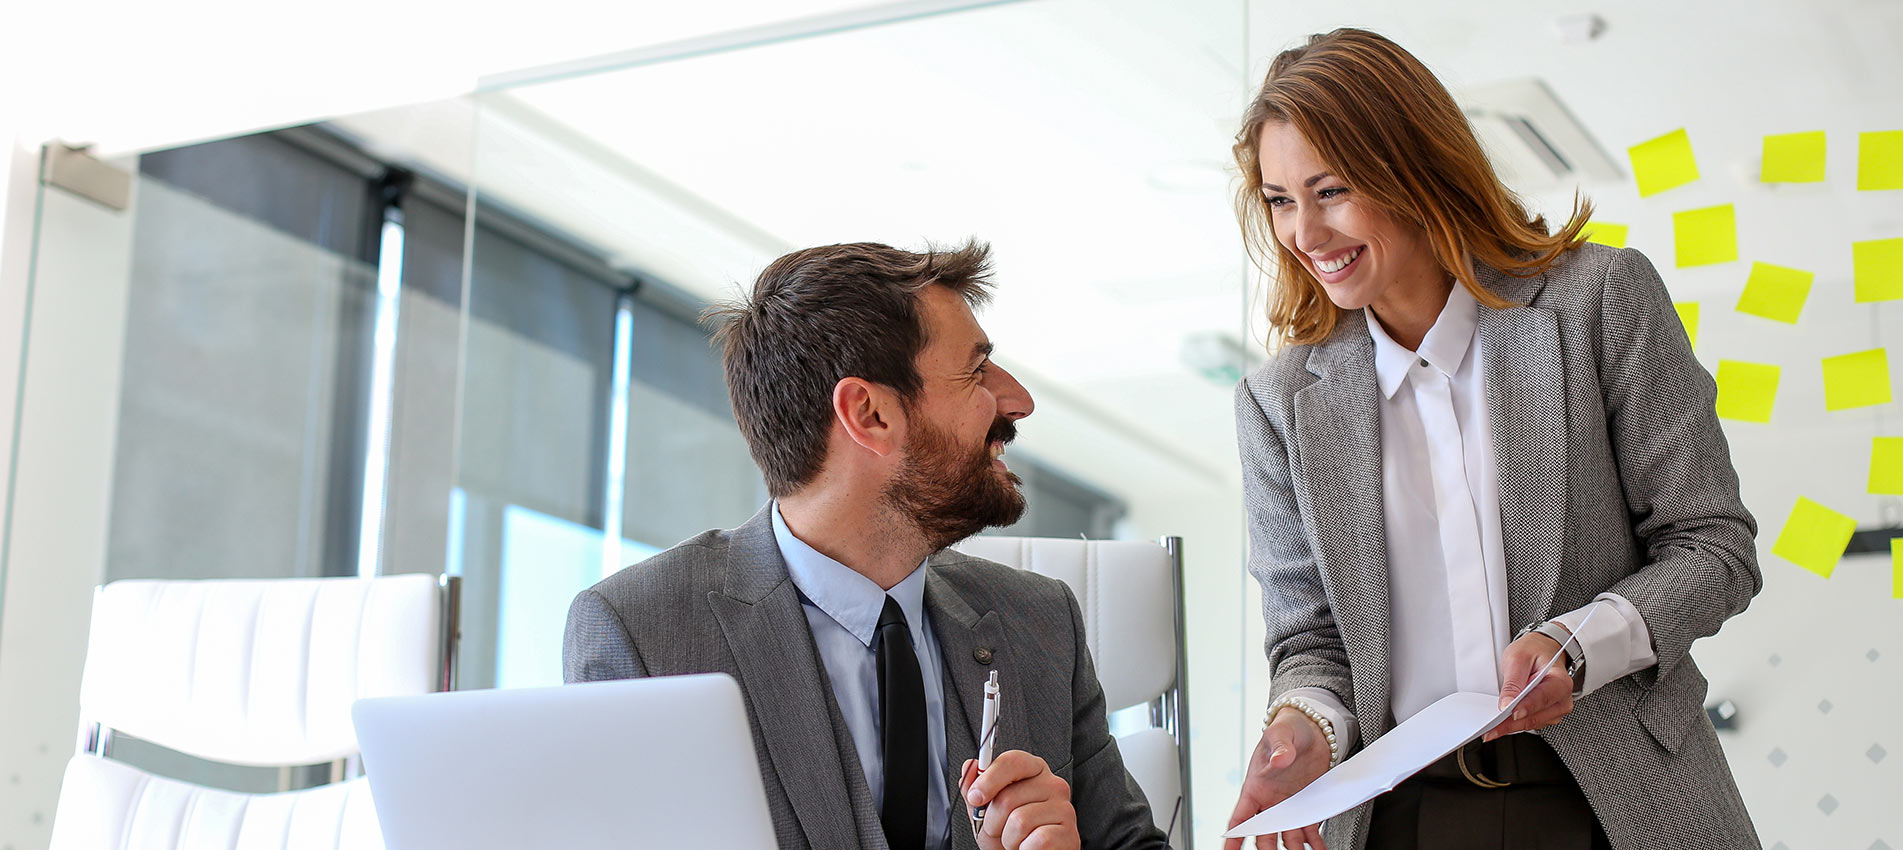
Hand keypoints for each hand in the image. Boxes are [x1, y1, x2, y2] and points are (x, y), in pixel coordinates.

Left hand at [959, 750, 1077, 849]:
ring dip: (1009, 839)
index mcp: (1033, 771)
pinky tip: (1029, 847)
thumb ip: (976, 789)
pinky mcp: (1070, 833)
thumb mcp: (987, 812)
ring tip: (1017, 840)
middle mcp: (1053, 784)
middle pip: (1008, 797)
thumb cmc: (1012, 834)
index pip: (1012, 761)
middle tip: (1000, 830)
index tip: (975, 797)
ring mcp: (1064, 808)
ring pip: (1020, 821)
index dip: (989, 778)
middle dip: (994, 822)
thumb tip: (970, 767)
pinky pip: (1037, 840)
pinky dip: (1025, 849)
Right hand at [1224, 708, 1330, 849]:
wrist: (1311, 729)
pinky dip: (1315, 844)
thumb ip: (1280, 747)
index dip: (1233, 837)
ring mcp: (1290, 806)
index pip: (1240, 817)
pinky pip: (1310, 832)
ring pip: (1287, 838)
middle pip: (1264, 835)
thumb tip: (1280, 759)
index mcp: (1256, 787)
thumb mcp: (1281, 734)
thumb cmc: (1288, 729)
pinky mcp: (1309, 806)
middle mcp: (1270, 802)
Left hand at [1485, 630, 1573, 741]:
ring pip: (1532, 723)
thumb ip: (1513, 682)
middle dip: (1512, 724)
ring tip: (1491, 729)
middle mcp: (1562, 699)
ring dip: (1511, 727)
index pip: (1543, 698)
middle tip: (1490, 729)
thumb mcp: (1518, 658)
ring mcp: (1556, 709)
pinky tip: (1501, 724)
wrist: (1543, 651)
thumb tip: (1507, 704)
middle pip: (1536, 716)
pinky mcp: (1547, 715)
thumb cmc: (1534, 652)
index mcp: (1560, 681)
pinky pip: (1530, 723)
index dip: (1526, 707)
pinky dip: (1515, 724)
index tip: (1510, 713)